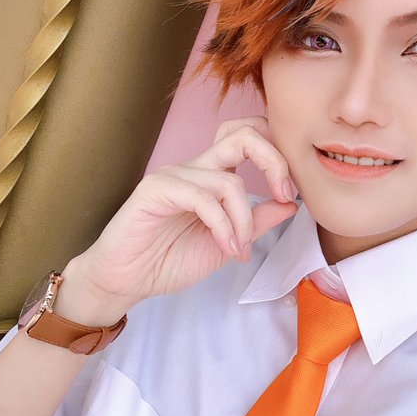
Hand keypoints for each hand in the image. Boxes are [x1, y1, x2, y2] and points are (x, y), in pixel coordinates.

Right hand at [67, 117, 297, 315]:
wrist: (125, 281)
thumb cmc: (168, 261)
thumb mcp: (228, 244)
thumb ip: (256, 222)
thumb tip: (291, 203)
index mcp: (211, 175)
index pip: (248, 138)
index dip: (277, 155)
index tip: (290, 193)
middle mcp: (194, 167)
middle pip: (243, 133)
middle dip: (274, 160)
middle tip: (285, 194)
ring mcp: (174, 175)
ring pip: (229, 181)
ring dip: (243, 222)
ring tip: (239, 251)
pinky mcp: (155, 189)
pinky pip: (203, 199)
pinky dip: (223, 227)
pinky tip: (227, 249)